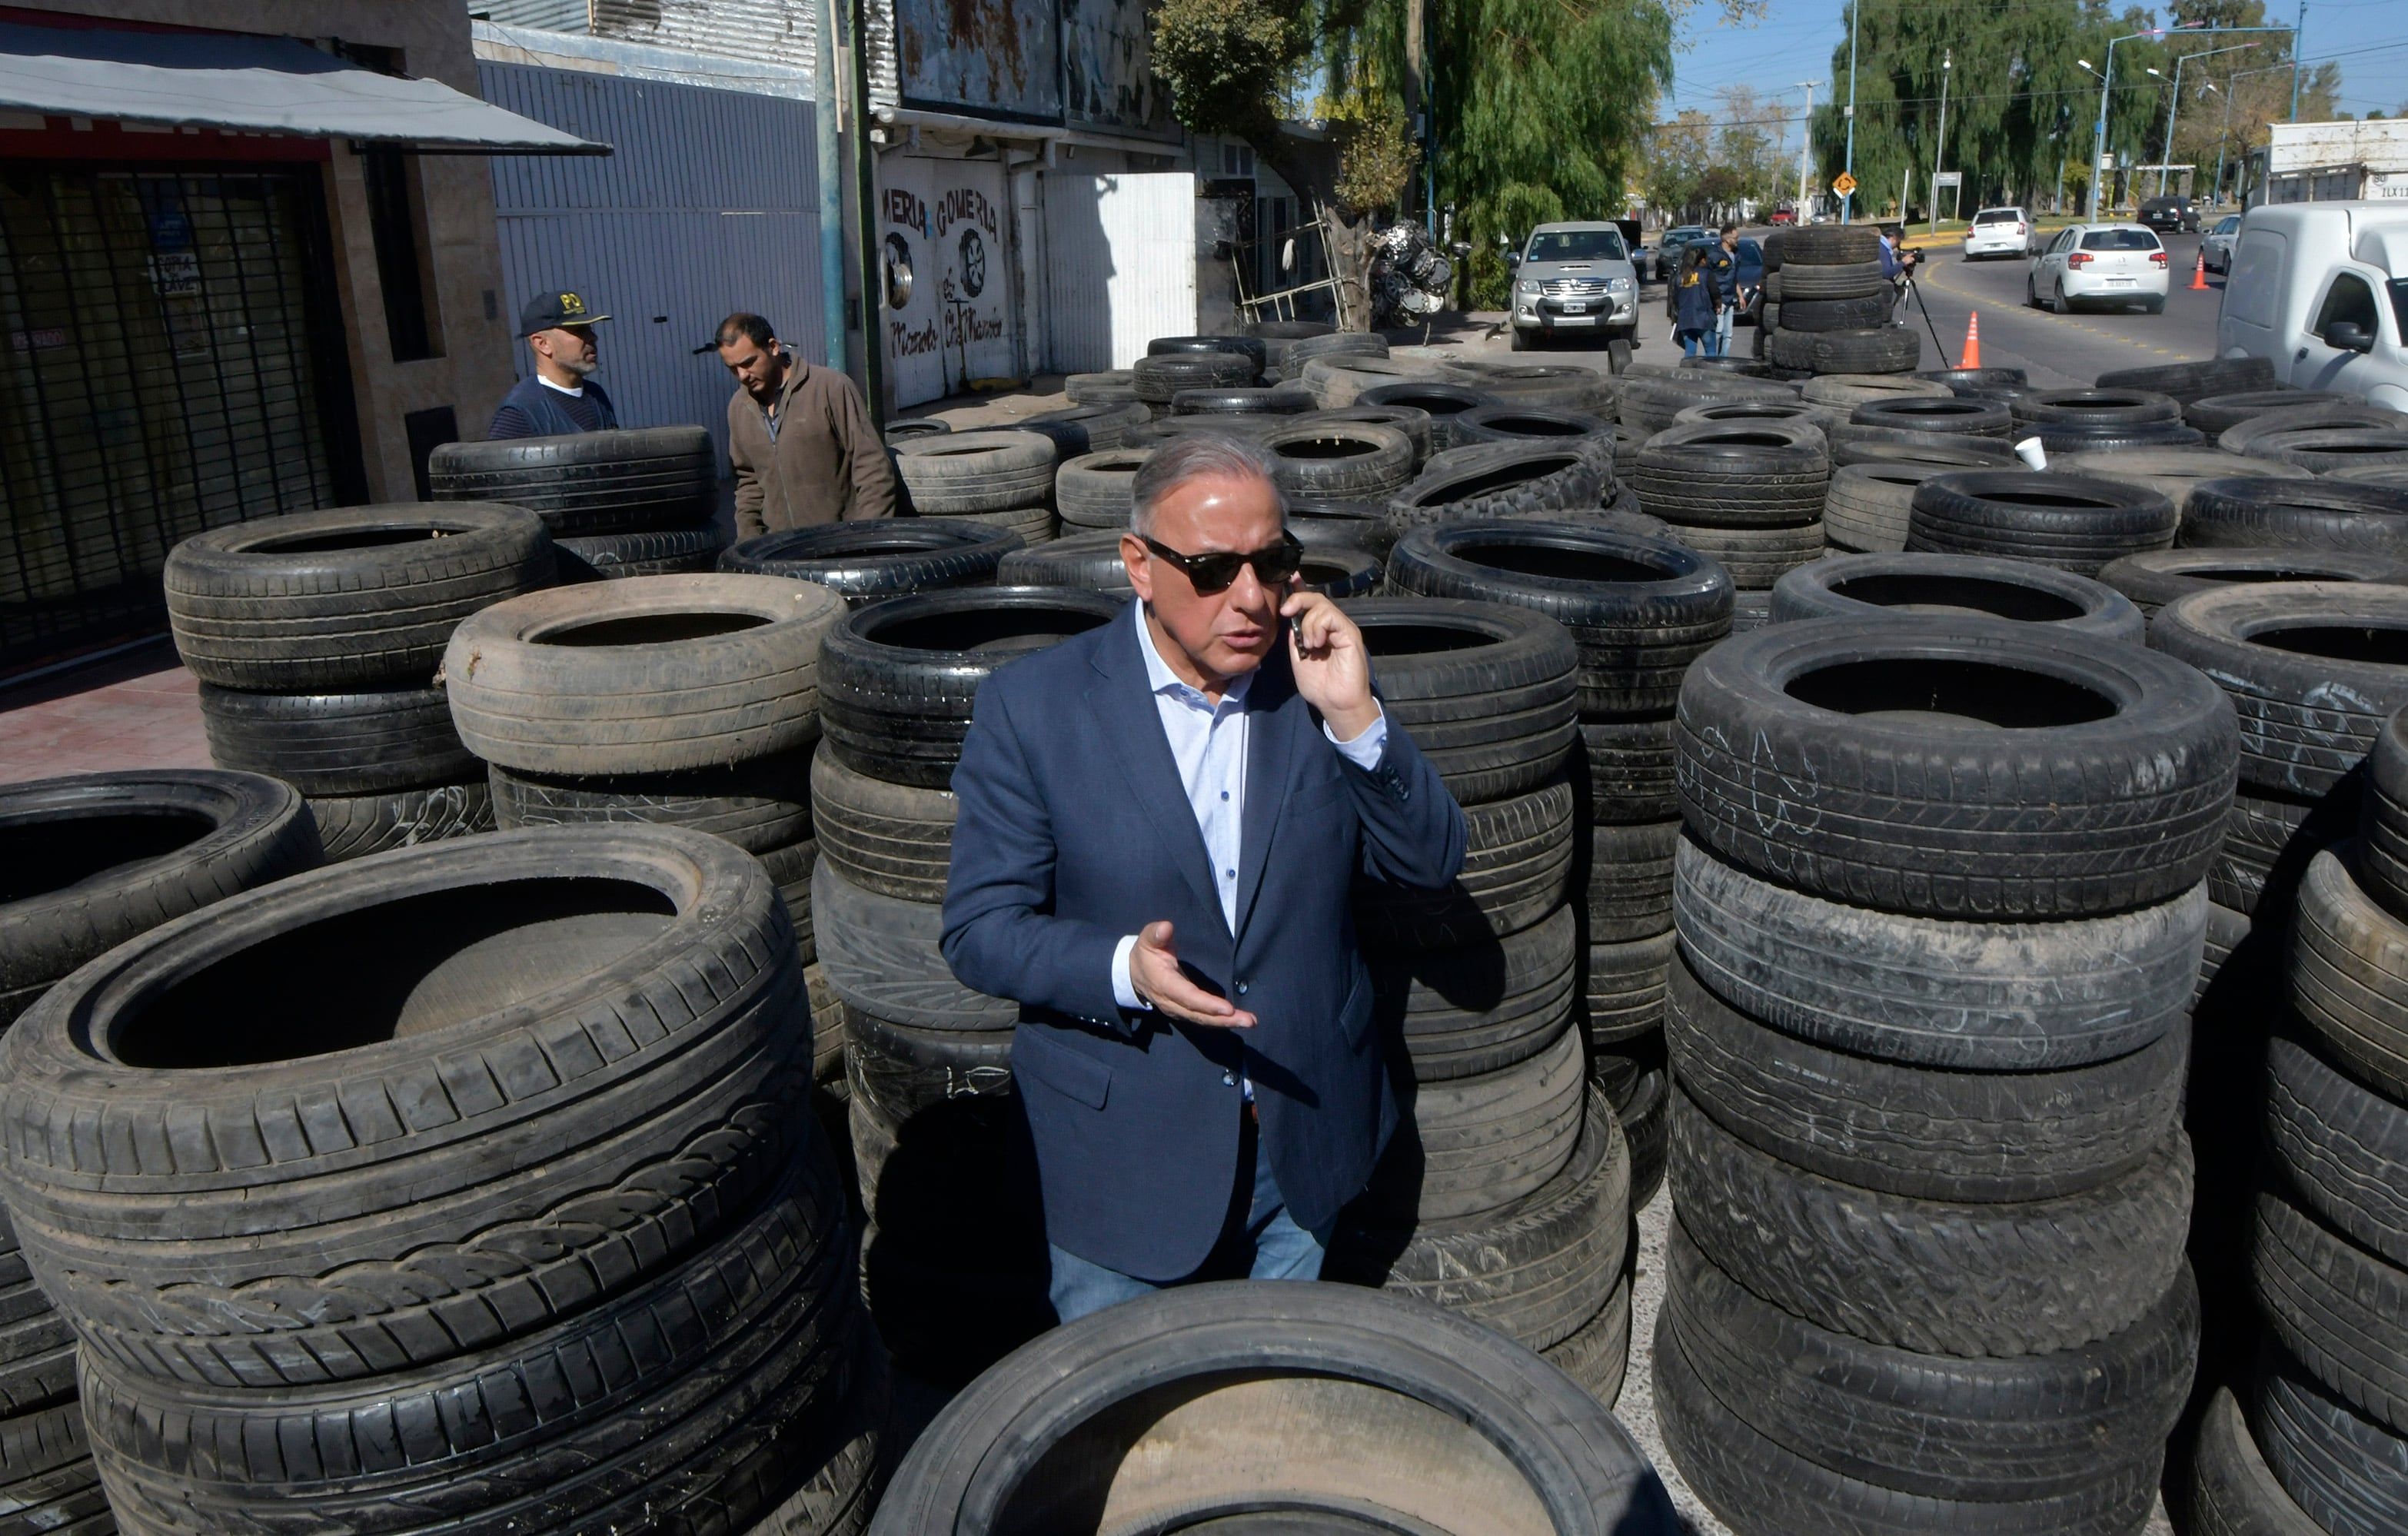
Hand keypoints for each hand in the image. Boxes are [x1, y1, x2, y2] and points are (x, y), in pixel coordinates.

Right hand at [1130, 921, 1254, 1028]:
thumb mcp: (1147, 940)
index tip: (1228, 1008)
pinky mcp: (1184, 1012)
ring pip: (1203, 1020)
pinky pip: (1203, 1019)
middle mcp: (1171, 1002)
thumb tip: (1166, 927)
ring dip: (1227, 1023)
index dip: (1207, 1004)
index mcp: (1164, 984)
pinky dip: (1220, 1021)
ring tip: (1249, 1022)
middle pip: (1199, 1015)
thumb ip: (1156, 934)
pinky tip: (1238, 1020)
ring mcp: (1178, 1010)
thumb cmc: (1145, 953)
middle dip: (1225, 1019)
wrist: (1133, 973)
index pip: (1188, 997)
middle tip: (1250, 1021)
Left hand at [1280, 591, 1378, 740]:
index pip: (1311, 604)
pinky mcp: (1350, 634)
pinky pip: (1332, 617)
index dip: (1300, 589)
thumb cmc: (1319, 686)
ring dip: (1308, 623)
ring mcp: (1342, 629)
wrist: (1336, 704)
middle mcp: (1332, 626)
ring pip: (1322, 606)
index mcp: (1320, 631)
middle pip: (1316, 599)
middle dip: (1298, 599)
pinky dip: (1319, 627)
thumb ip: (1295, 639)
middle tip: (1286, 612)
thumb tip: (1292, 620)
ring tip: (1309, 645)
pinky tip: (1317, 644)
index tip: (1291, 578)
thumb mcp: (1298, 659)